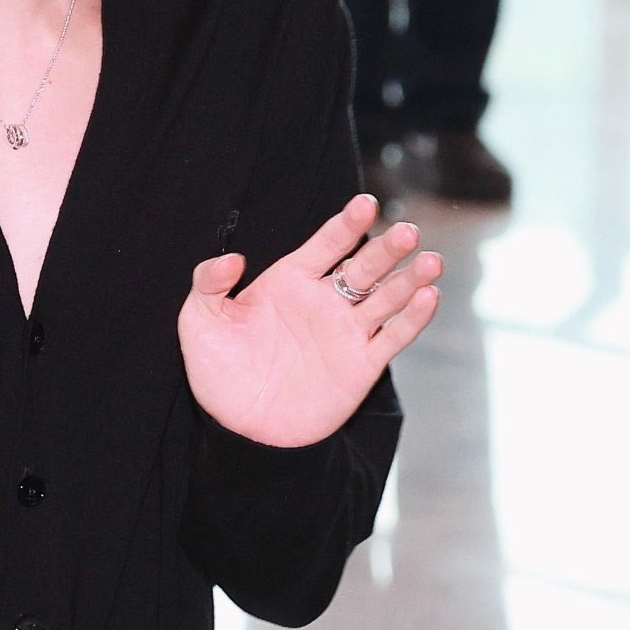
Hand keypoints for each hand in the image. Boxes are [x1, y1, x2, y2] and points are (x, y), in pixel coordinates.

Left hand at [177, 194, 440, 447]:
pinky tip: (429, 298)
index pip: (326, 244)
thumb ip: (209, 282)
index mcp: (290, 281)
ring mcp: (346, 332)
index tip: (365, 203)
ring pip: (386, 297)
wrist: (237, 426)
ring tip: (430, 261)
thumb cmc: (217, 369)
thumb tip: (233, 259)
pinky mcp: (361, 365)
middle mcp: (324, 301)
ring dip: (409, 280)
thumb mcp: (199, 321)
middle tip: (407, 232)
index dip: (347, 224)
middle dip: (387, 249)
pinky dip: (413, 319)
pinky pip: (393, 337)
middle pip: (364, 267)